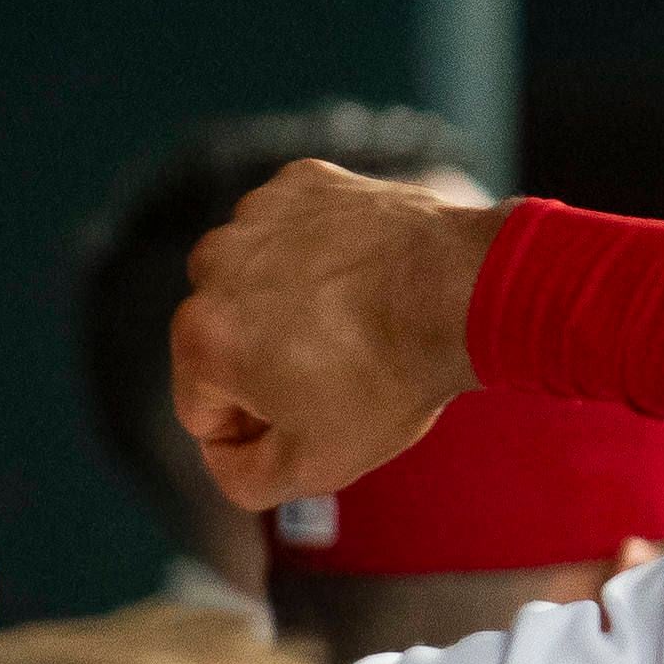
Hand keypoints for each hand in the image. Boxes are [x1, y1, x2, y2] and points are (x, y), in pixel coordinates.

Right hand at [169, 162, 504, 507]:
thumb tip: (224, 456)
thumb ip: (244, 479)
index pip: (204, 412)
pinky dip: (323, 257)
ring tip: (356, 323)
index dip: (259, 431)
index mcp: (199, 337)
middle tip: (341, 372)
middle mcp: (211, 265)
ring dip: (294, 307)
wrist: (464, 292)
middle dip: (271, 365)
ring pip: (258, 285)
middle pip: (228, 343)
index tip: (314, 418)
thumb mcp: (315, 465)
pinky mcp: (300, 184)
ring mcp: (255, 216)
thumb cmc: (389, 379)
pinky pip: (296, 237)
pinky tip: (366, 278)